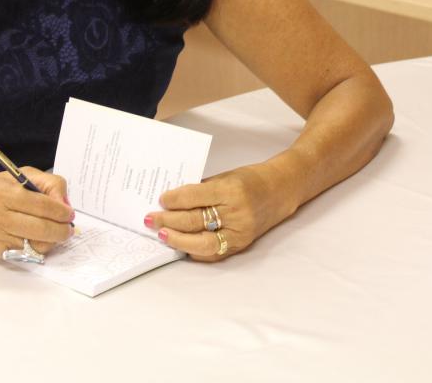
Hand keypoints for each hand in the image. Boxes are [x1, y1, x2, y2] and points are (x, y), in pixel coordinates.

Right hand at [0, 167, 74, 259]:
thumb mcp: (15, 175)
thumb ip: (45, 184)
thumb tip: (65, 205)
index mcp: (2, 192)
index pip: (42, 204)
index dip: (61, 211)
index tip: (69, 213)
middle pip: (42, 228)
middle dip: (62, 230)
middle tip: (69, 227)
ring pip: (38, 245)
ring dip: (53, 241)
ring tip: (56, 232)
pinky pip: (28, 253)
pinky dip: (39, 247)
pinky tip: (40, 238)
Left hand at [144, 163, 296, 261]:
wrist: (281, 190)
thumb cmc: (251, 180)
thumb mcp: (225, 177)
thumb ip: (201, 190)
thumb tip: (172, 201)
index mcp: (231, 190)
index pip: (194, 197)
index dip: (174, 199)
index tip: (160, 199)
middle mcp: (236, 213)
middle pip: (194, 221)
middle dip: (168, 221)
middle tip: (151, 219)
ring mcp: (239, 232)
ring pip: (202, 243)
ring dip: (178, 240)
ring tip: (161, 235)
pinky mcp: (241, 245)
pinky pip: (213, 253)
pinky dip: (195, 251)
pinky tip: (181, 245)